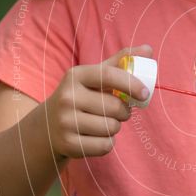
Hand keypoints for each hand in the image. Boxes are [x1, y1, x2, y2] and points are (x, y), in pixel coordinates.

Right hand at [45, 44, 152, 159]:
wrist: (47, 126)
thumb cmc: (81, 96)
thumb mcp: (94, 76)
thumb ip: (120, 62)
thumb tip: (148, 49)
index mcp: (76, 76)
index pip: (108, 75)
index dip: (131, 84)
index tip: (145, 94)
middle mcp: (67, 97)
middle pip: (115, 107)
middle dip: (124, 111)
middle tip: (119, 111)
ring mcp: (66, 122)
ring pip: (112, 128)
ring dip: (115, 127)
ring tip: (103, 123)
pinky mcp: (68, 144)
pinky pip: (105, 146)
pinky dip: (107, 143)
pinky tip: (95, 137)